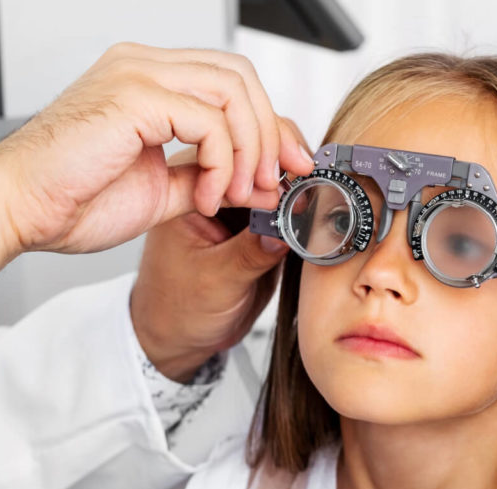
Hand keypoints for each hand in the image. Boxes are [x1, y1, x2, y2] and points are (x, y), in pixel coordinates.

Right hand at [0, 43, 313, 324]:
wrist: (18, 211)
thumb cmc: (70, 199)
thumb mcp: (162, 191)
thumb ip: (208, 178)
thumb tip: (257, 183)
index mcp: (148, 82)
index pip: (230, 84)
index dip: (268, 124)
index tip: (290, 167)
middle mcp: (143, 66)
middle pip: (240, 78)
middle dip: (271, 132)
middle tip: (277, 180)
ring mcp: (137, 74)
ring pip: (232, 91)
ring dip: (250, 148)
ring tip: (240, 194)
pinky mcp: (133, 96)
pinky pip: (208, 121)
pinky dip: (221, 162)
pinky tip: (208, 196)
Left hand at [130, 141, 305, 381]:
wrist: (178, 335)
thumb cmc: (176, 308)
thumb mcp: (215, 282)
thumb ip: (251, 254)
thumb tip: (287, 231)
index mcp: (189, 184)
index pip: (232, 147)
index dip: (266, 158)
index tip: (294, 181)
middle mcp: (215, 183)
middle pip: (259, 146)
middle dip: (290, 158)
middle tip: (312, 184)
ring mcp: (239, 200)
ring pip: (279, 167)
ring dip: (303, 177)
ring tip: (319, 198)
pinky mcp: (259, 219)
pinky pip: (288, 197)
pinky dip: (305, 200)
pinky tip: (316, 213)